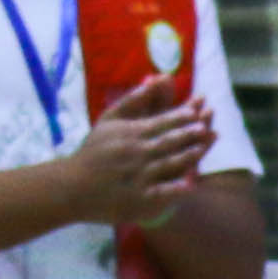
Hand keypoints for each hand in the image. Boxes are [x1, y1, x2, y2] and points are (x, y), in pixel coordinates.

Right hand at [61, 72, 217, 231]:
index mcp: (130, 133)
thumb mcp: (109, 120)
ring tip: (202, 149)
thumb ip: (133, 100)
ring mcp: (138, 177)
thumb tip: (157, 78)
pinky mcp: (138, 199)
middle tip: (205, 127)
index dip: (181, 117)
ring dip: (187, 156)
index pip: (161, 122)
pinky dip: (175, 189)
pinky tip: (189, 185)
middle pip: (168, 142)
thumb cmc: (94, 151)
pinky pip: (160, 193)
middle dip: (188, 134)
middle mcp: (135, 153)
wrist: (72, 186)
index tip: (197, 111)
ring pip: (168, 165)